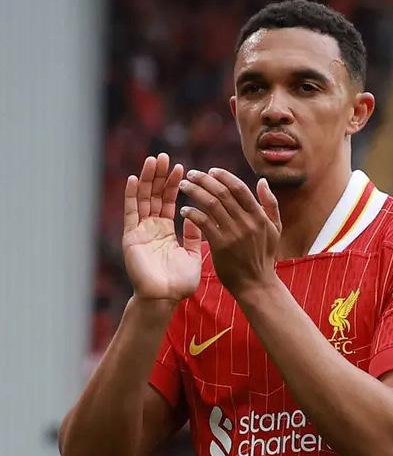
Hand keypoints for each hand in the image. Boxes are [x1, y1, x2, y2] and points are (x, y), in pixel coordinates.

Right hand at [123, 153, 201, 302]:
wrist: (164, 299)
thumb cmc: (179, 283)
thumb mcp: (193, 255)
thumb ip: (195, 236)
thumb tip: (197, 217)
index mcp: (166, 232)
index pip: (170, 202)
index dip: (175, 185)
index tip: (182, 168)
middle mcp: (152, 228)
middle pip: (155, 196)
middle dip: (160, 177)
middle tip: (165, 156)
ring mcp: (140, 231)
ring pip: (143, 200)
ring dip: (147, 179)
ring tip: (153, 160)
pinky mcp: (131, 236)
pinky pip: (131, 212)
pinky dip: (131, 195)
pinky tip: (134, 178)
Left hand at [179, 168, 280, 295]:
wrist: (256, 284)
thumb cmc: (264, 256)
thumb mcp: (274, 229)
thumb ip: (270, 204)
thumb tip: (262, 181)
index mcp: (259, 215)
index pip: (239, 187)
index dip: (224, 176)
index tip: (211, 171)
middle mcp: (247, 222)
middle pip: (222, 192)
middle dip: (204, 180)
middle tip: (191, 174)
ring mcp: (234, 233)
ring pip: (211, 204)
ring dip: (195, 192)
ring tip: (183, 187)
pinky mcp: (221, 245)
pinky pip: (203, 222)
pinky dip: (192, 213)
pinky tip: (184, 210)